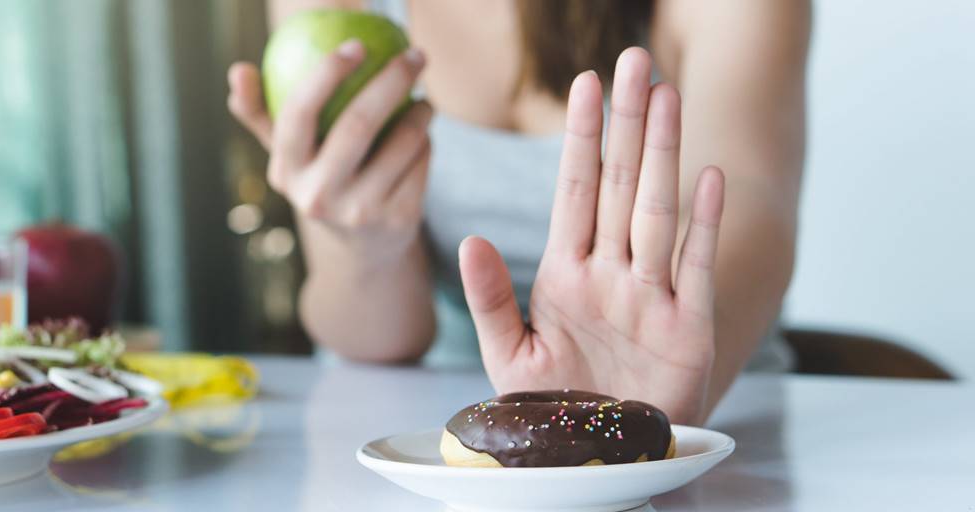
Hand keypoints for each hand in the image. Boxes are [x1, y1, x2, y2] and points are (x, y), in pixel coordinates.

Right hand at [227, 40, 431, 262]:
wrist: (364, 249)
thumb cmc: (322, 181)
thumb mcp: (290, 157)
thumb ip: (261, 115)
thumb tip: (239, 70)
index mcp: (286, 172)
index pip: (298, 114)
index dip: (326, 74)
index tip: (356, 46)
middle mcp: (318, 196)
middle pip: (358, 124)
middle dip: (392, 81)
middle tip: (414, 56)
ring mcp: (359, 212)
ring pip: (402, 141)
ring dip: (420, 112)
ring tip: (423, 101)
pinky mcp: (398, 220)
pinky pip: (421, 162)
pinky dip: (426, 142)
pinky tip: (423, 137)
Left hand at [459, 48, 724, 425]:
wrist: (601, 459)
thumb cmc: (556, 407)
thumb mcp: (510, 354)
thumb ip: (491, 298)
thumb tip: (470, 239)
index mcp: (567, 274)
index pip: (574, 191)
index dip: (580, 138)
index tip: (585, 85)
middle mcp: (612, 274)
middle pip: (619, 185)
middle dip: (626, 124)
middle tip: (634, 61)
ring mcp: (651, 297)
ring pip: (656, 211)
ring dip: (662, 155)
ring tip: (667, 96)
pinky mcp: (687, 329)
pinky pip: (696, 268)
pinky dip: (703, 225)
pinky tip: (710, 177)